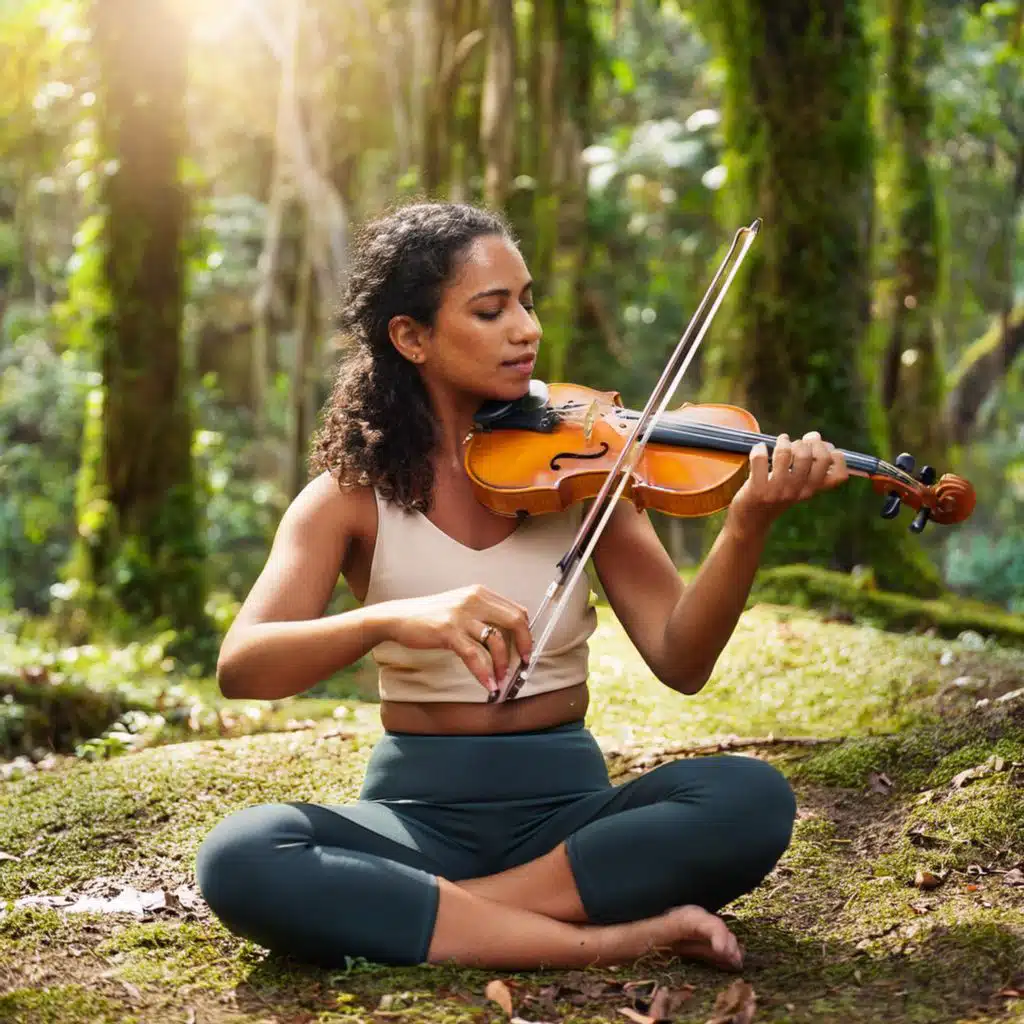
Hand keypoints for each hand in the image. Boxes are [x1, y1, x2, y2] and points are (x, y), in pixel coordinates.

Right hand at [383, 585, 532, 696]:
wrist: (400, 617)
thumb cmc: (432, 616)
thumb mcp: (462, 607)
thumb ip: (484, 615)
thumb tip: (510, 638)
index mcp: (480, 593)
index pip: (517, 610)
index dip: (526, 632)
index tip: (526, 650)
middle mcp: (474, 599)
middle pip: (514, 621)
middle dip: (524, 645)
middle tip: (524, 665)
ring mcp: (461, 615)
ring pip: (496, 641)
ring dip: (503, 665)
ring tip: (501, 679)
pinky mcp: (448, 631)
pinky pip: (474, 655)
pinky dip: (484, 673)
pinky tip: (488, 685)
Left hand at [728, 430, 848, 534]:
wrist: (751, 521)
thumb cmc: (776, 495)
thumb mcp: (799, 485)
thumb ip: (810, 463)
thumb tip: (815, 435)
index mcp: (812, 490)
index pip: (839, 475)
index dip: (835, 455)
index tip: (820, 448)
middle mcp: (797, 491)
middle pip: (811, 456)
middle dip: (804, 443)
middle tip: (795, 444)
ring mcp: (777, 490)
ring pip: (785, 454)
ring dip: (783, 442)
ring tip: (781, 442)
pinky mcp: (756, 489)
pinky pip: (760, 458)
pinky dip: (759, 448)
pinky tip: (760, 449)